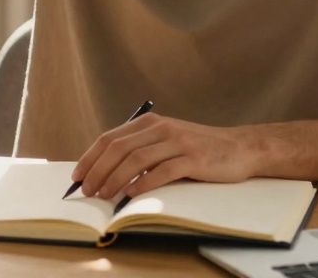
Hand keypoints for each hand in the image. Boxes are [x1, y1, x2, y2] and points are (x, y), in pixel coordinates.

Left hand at [70, 113, 258, 200]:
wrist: (239, 148)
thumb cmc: (198, 148)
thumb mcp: (166, 141)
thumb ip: (140, 148)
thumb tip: (104, 171)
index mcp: (150, 122)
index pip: (110, 138)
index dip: (90, 157)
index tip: (77, 176)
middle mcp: (162, 128)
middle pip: (119, 148)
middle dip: (98, 170)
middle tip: (87, 190)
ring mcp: (178, 142)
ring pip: (137, 159)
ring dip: (116, 178)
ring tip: (104, 194)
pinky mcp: (193, 158)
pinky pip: (163, 171)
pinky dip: (144, 183)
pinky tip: (131, 194)